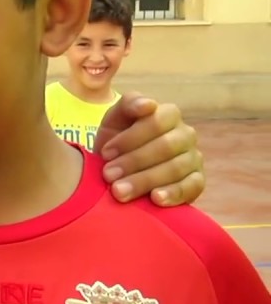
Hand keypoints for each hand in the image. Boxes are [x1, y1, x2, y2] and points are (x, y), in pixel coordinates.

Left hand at [92, 92, 203, 206]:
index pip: (156, 122)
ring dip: (145, 180)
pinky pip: (192, 186)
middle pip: (165, 146)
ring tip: (119, 192)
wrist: (118, 169)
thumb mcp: (115, 119)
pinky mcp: (197, 181)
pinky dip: (173, 193)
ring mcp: (194, 158)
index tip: (105, 153)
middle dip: (133, 162)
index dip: (129, 138)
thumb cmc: (117, 140)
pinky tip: (156, 199)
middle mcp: (185, 134)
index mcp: (168, 114)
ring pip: (175, 168)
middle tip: (108, 176)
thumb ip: (128, 104)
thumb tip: (148, 105)